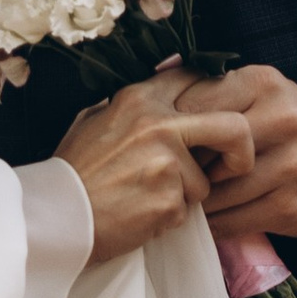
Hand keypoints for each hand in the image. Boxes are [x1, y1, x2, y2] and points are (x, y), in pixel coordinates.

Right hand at [57, 71, 255, 266]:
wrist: (55, 215)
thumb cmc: (74, 169)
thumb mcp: (96, 118)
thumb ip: (135, 106)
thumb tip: (168, 86)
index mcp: (139, 99)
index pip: (195, 78)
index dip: (213, 95)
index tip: (217, 115)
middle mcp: (158, 125)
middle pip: (233, 128)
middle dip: (241, 149)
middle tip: (234, 164)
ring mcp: (166, 164)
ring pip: (204, 182)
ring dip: (183, 196)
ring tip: (144, 197)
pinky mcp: (168, 202)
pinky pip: (186, 212)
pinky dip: (167, 219)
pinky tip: (137, 214)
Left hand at [173, 64, 296, 238]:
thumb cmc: (281, 124)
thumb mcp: (255, 93)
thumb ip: (211, 94)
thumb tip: (151, 107)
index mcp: (264, 83)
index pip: (196, 106)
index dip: (173, 129)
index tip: (163, 142)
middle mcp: (284, 119)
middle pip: (206, 151)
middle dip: (183, 167)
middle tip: (169, 176)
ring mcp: (292, 164)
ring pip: (217, 191)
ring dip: (194, 201)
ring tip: (184, 200)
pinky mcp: (291, 206)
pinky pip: (233, 221)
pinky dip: (213, 224)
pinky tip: (207, 219)